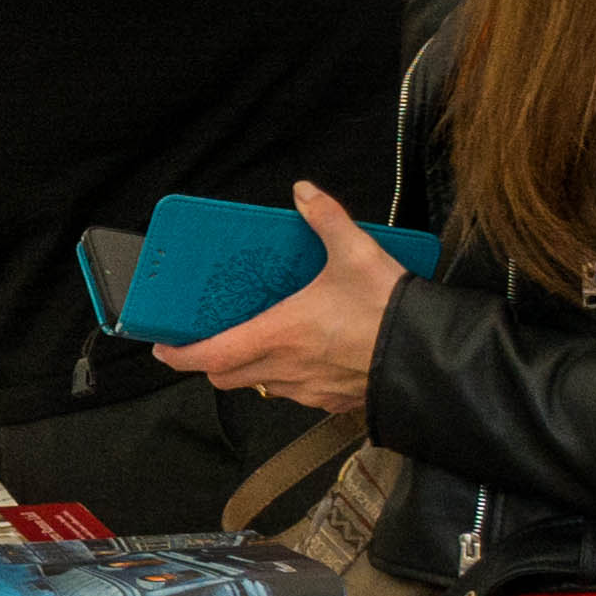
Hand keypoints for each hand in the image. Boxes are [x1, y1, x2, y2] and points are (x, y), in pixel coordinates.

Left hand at [154, 177, 407, 415]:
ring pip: (260, 387)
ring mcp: (309, 390)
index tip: (162, 348)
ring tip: (260, 340)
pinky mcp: (332, 401)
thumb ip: (326, 219)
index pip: (211, 355)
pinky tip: (305, 354)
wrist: (432, 356)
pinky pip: (295, 394)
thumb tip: (304, 193)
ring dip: (250, 369)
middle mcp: (286, 368)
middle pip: (227, 377)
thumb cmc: (389, 309)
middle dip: (212, 362)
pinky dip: (286, 378)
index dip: (179, 354)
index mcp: (280, 334)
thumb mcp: (357, 253)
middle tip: (209, 340)